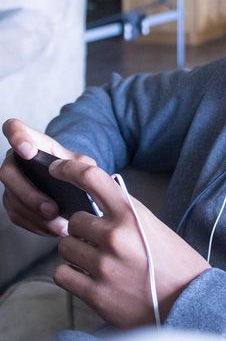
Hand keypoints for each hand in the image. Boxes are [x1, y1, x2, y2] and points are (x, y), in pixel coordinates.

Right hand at [0, 119, 94, 236]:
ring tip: (59, 226)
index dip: (17, 136)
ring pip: (12, 198)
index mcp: (35, 143)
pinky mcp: (12, 201)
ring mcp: (11, 182)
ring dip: (35, 215)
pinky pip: (17, 215)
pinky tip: (52, 229)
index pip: (14, 128)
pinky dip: (35, 225)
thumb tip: (81, 177)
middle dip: (30, 193)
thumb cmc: (77, 169)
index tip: (28, 151)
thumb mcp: (85, 164)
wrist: (73, 185)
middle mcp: (15, 160)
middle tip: (53, 209)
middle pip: (8, 173)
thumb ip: (84, 166)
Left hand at [51, 159, 210, 327]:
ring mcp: (104, 265)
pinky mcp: (95, 293)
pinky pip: (61, 274)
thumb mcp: (151, 224)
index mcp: (132, 213)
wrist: (188, 299)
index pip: (91, 178)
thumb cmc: (172, 260)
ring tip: (97, 260)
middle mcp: (115, 236)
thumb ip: (123, 212)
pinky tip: (89, 276)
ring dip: (76, 251)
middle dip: (82, 229)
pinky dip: (71, 274)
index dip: (68, 168)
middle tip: (98, 240)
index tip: (56, 169)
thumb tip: (94, 203)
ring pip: (65, 246)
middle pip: (73, 220)